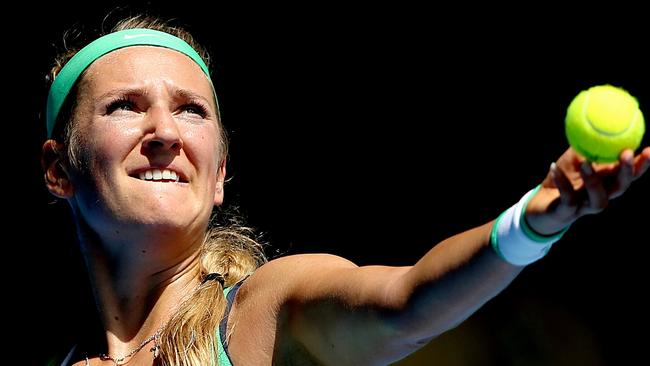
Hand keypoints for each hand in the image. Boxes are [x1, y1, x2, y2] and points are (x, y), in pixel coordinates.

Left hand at [525, 146, 649, 234]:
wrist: (541, 202)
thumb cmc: (563, 175)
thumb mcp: (575, 156)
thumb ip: (587, 141)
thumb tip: (597, 116)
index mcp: (607, 181)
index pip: (630, 174)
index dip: (642, 164)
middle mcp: (601, 195)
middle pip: (620, 187)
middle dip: (626, 171)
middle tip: (626, 153)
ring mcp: (584, 207)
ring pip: (598, 200)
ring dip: (594, 181)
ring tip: (586, 162)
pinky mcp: (566, 213)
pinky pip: (567, 199)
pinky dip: (562, 183)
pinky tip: (555, 167)